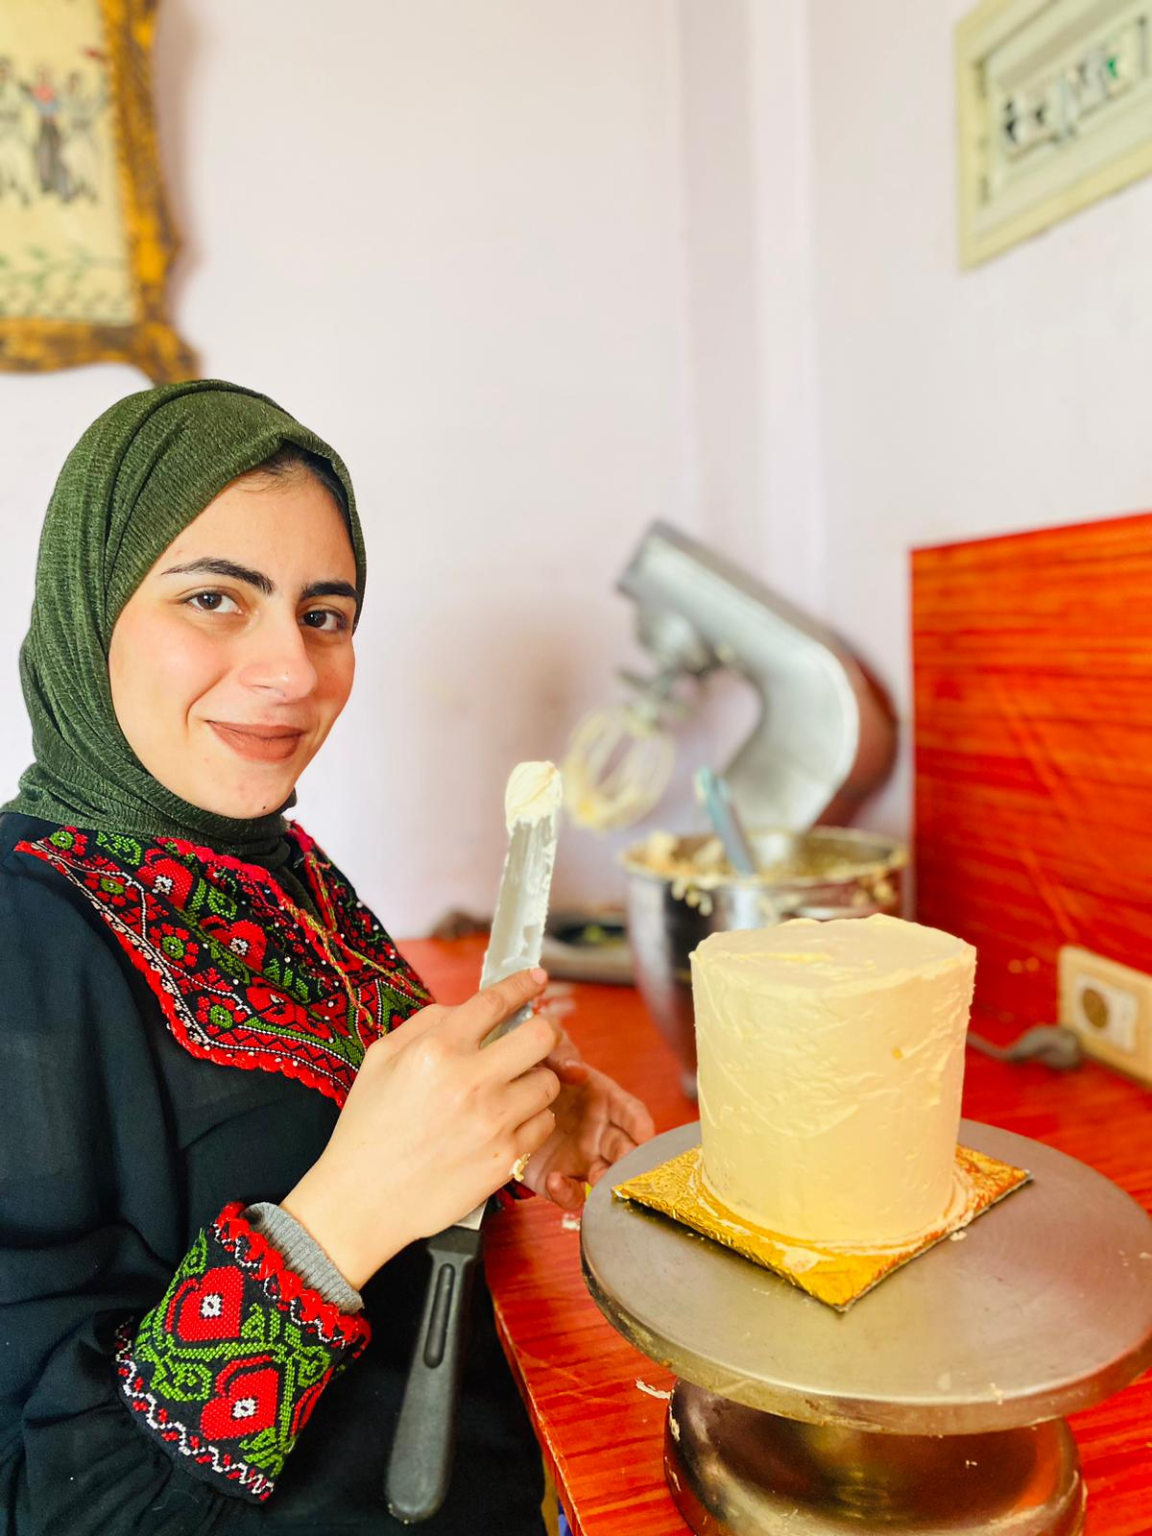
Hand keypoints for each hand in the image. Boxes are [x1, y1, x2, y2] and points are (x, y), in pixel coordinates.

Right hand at [283, 969, 560, 1287]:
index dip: (523, 983)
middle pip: (542, 1036)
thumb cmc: (367, 1128)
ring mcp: (492, 1123)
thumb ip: (427, 1023)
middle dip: (545, 1031)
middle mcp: (470, 1081)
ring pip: (548, 1082)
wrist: (362, 1199)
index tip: (537, 978)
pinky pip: (543, 1124)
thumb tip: (467, 1008)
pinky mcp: (504, 1159)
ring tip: (512, 1088)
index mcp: (437, 1049)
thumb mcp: (381, 1058)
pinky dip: (531, 1119)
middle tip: (538, 1037)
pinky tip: (507, 1123)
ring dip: (535, 1079)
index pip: (496, 1001)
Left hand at [520, 1037, 654, 1212]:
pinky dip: (568, 1193)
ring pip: (605, 1175)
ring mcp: (581, 1158)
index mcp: (604, 1100)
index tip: (645, 1132)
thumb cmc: (535, 1071)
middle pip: (625, 1149)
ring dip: (607, 1180)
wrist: (504, 1099)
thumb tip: (576, 1069)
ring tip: (598, 1177)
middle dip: (631, 1159)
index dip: (640, 1122)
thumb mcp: (546, 1052)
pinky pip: (571, 1195)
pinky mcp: (557, 1179)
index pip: (630, 1112)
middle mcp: (599, 1133)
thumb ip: (560, 1052)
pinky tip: (555, 1181)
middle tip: (628, 1163)